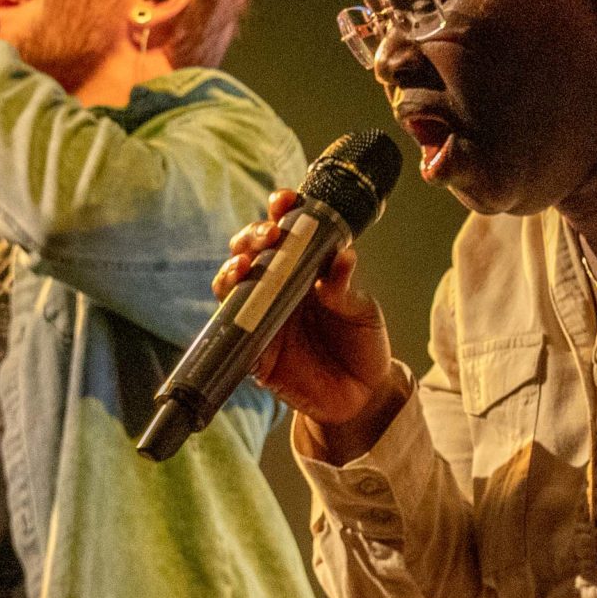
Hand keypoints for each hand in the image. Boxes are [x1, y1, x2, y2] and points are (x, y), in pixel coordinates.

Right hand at [215, 189, 410, 462]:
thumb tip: (343, 255)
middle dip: (253, 236)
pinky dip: (232, 311)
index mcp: (305, 270)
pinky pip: (233, 329)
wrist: (364, 397)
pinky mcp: (254, 351)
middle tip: (270, 234)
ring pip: (233, 284)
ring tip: (247, 263)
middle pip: (251, 251)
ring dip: (234, 268)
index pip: (287, 232)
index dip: (281, 211)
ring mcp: (262, 317)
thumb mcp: (363, 312)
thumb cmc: (363, 345)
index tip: (286, 200)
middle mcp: (278, 288)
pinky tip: (239, 297)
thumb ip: (347, 288)